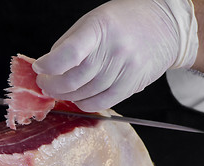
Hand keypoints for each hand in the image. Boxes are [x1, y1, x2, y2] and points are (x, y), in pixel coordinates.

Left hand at [32, 0, 197, 111]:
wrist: (164, 27)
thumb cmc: (122, 22)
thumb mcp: (92, 21)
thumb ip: (69, 45)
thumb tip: (48, 69)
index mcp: (99, 28)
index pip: (69, 53)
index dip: (49, 65)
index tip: (39, 68)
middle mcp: (114, 49)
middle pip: (74, 80)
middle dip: (51, 86)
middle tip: (44, 84)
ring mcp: (125, 69)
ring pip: (85, 94)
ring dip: (66, 96)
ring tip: (59, 90)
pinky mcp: (132, 85)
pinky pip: (103, 103)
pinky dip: (84, 105)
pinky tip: (77, 99)